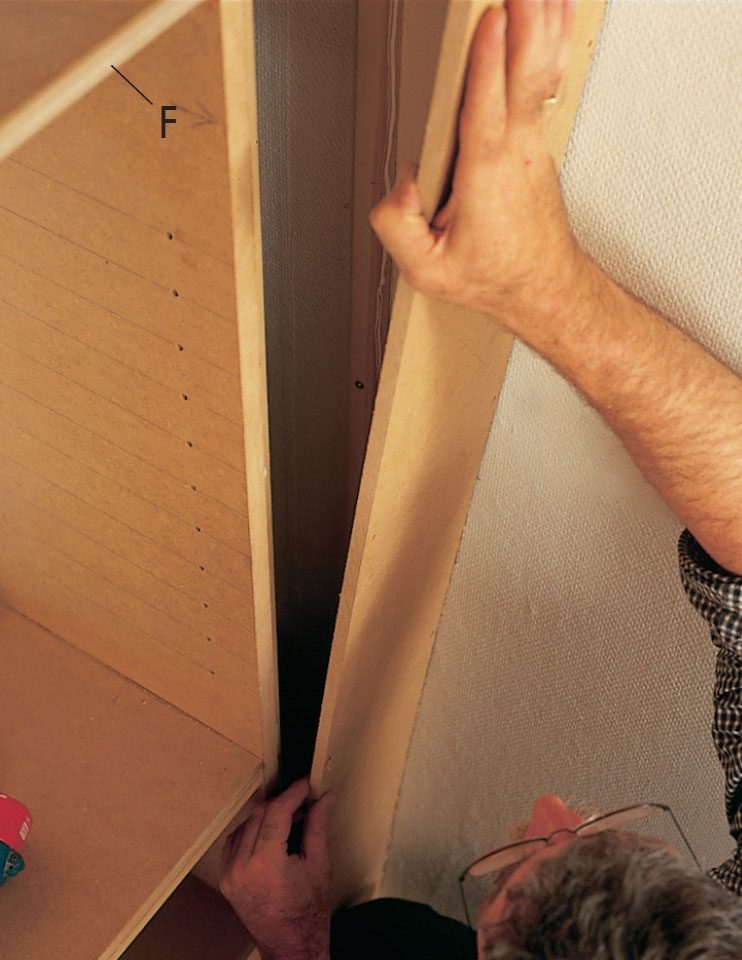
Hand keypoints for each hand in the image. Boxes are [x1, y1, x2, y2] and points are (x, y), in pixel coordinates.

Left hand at [220, 777, 331, 959]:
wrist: (292, 947)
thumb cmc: (307, 916)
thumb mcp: (318, 865)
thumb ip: (317, 826)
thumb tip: (322, 800)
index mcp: (266, 864)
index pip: (276, 812)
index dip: (293, 794)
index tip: (305, 785)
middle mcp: (242, 868)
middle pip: (259, 815)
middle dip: (282, 803)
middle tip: (302, 801)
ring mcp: (230, 875)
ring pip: (245, 825)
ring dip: (266, 816)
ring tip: (289, 819)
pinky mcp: (227, 881)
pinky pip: (234, 843)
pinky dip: (251, 831)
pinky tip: (268, 833)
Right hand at [370, 0, 580, 335]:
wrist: (542, 287)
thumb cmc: (492, 275)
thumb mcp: (426, 271)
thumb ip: (399, 224)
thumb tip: (401, 180)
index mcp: (485, 178)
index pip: (483, 113)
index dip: (486, 66)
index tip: (489, 23)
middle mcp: (515, 153)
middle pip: (524, 76)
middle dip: (525, 24)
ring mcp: (532, 143)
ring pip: (542, 70)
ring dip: (545, 23)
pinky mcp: (538, 140)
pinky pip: (547, 79)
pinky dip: (554, 40)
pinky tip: (557, 13)